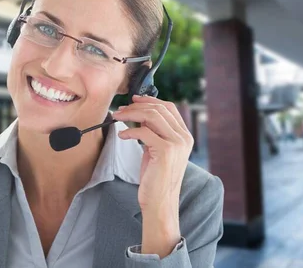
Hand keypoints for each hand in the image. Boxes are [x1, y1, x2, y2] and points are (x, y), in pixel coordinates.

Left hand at [111, 95, 193, 256]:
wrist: (160, 202)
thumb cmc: (156, 178)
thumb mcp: (156, 150)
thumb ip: (154, 132)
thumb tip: (138, 114)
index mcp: (184, 135)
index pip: (169, 107)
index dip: (150, 100)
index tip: (134, 100)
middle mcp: (184, 137)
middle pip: (159, 109)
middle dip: (136, 106)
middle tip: (120, 110)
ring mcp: (176, 143)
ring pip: (152, 116)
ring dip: (131, 114)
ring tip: (118, 118)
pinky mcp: (166, 151)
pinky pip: (144, 132)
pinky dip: (130, 131)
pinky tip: (122, 135)